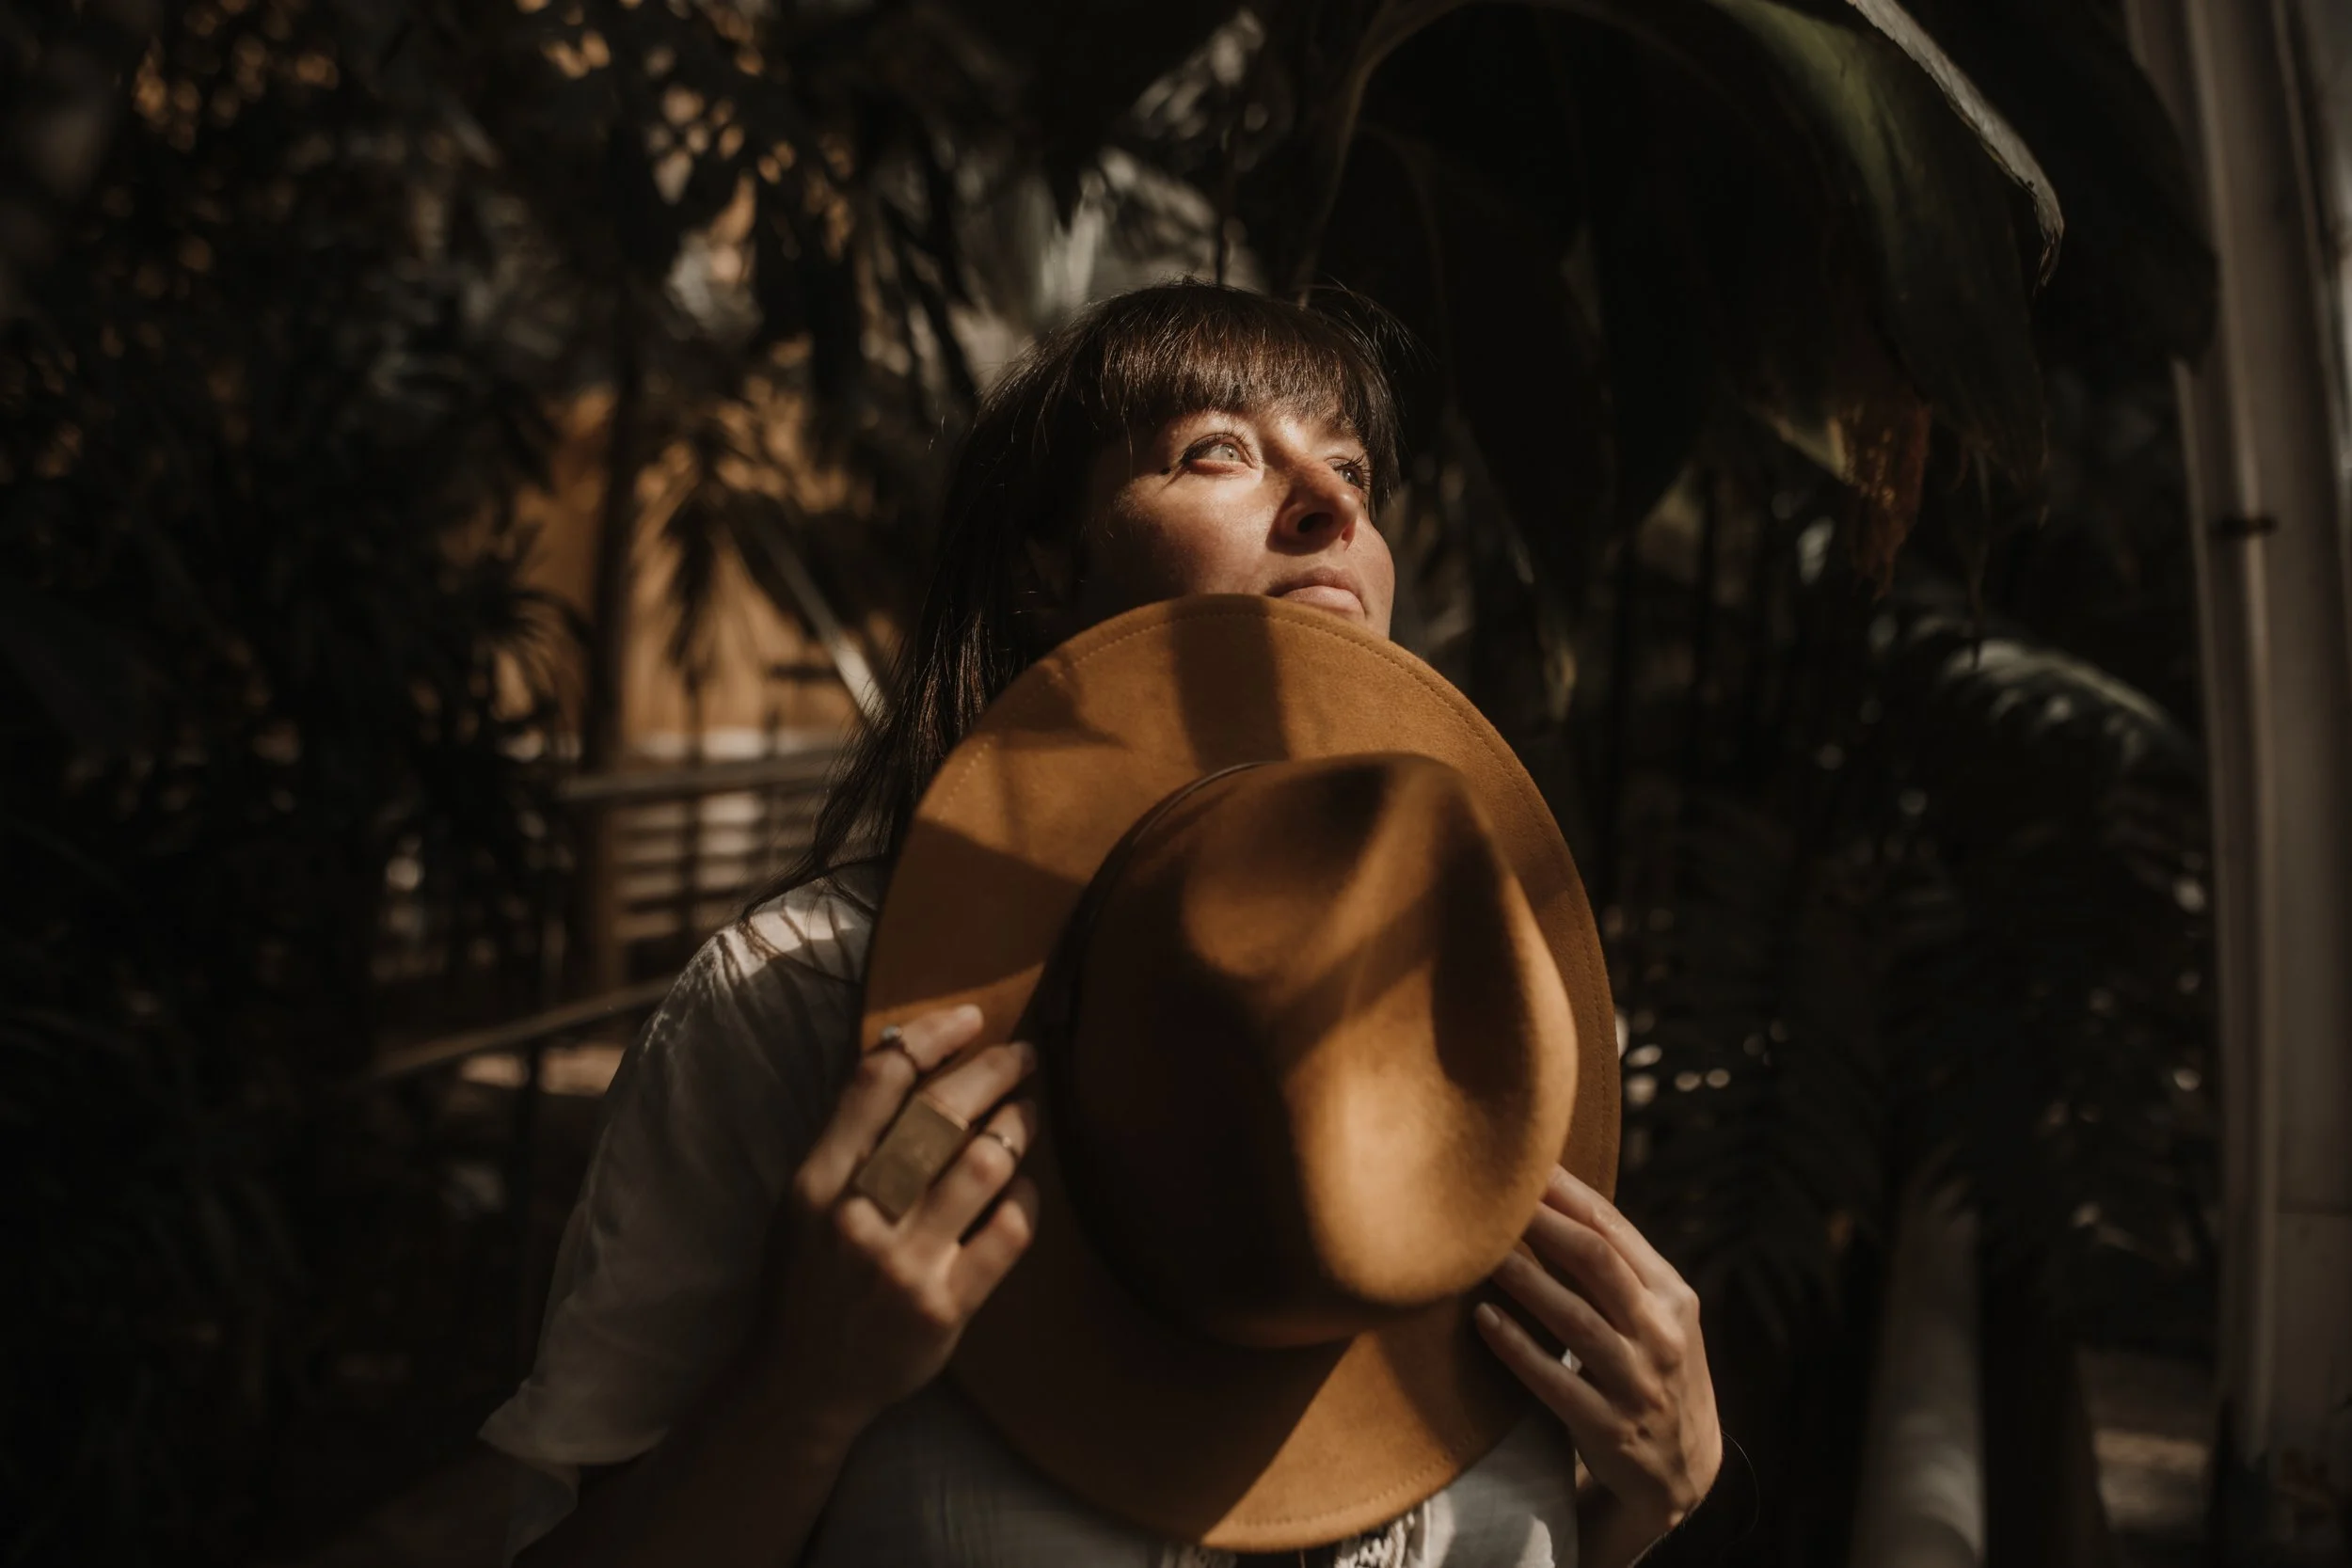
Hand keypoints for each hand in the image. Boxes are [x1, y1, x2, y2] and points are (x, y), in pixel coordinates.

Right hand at [750, 1003, 1041, 1436]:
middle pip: (939, 1115)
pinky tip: (1026, 1186)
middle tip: (1022, 1055)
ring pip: (982, 1167)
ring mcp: (903, 1264)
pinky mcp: (945, 1309)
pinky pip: (1007, 1234)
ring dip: (1016, 1126)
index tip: (970, 1017)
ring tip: (1027, 1111)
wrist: (800, 1386)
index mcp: (816, 1181)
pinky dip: (1027, 1198)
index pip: (876, 1081)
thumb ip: (848, 1141)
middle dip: (991, 1070)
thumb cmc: (806, 1280)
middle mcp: (858, 1217)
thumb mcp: (801, 1202)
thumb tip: (912, 1058)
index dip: (930, 1036)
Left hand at [1476, 1168, 1721, 1545]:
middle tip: (1493, 1199)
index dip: (1565, 1194)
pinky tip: (1484, 1320)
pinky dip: (1518, 1348)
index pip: (1614, 1230)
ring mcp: (1639, 1384)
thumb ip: (1617, 1268)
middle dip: (1543, 1225)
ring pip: (1576, 1320)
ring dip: (1525, 1281)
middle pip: (1597, 1263)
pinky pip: (1555, 1382)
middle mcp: (1663, 1335)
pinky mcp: (1609, 1429)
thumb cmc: (1654, 1372)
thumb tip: (1550, 1196)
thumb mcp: (1658, 1319)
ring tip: (1480, 1253)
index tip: (1523, 1164)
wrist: (1683, 1473)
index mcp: (1674, 1297)